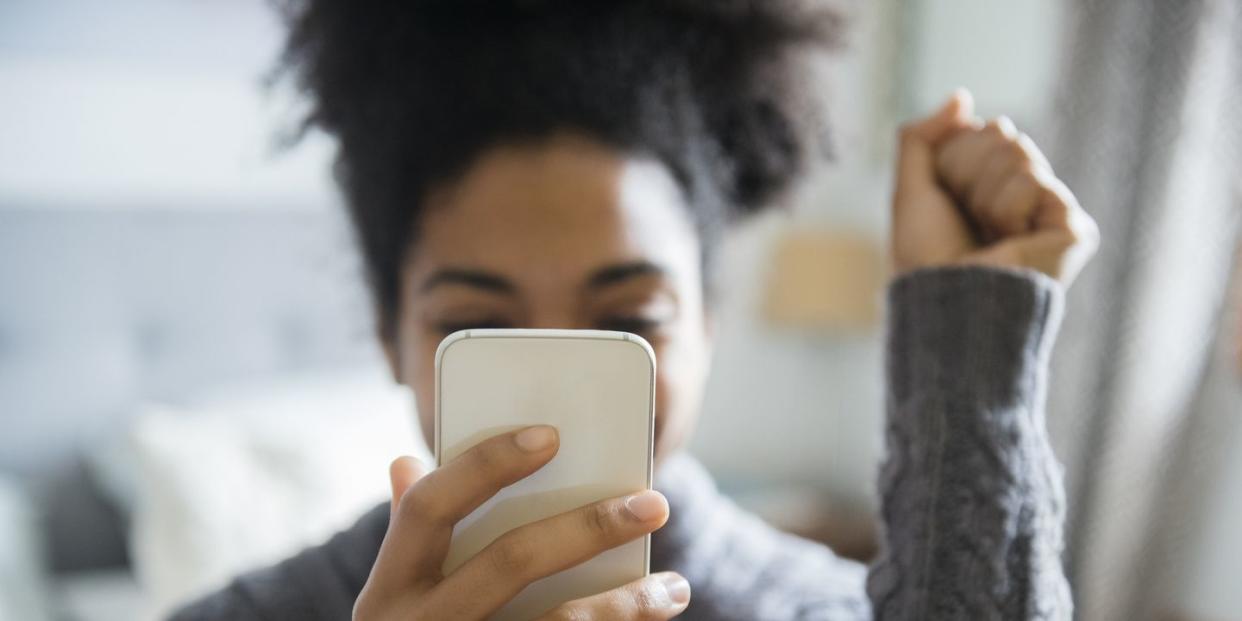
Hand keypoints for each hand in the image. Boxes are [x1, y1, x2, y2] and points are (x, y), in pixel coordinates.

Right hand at [354, 426, 690, 619]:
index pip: (430, 508)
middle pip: (510, 560)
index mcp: (387, 591)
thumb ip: (410, 538)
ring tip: (676, 587)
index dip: (486, 464)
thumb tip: (407, 464)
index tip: (550, 435)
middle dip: (590, 526)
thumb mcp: (395, 604)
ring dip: (626, 603)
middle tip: (655, 504)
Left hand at [891, 89, 1098, 285]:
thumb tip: (962, 97)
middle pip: (1002, 133)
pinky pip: (1033, 181)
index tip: (948, 205)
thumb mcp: (910, 190)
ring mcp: (1053, 212)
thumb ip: (922, 139)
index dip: (952, 160)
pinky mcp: (1074, 228)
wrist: (946, 301)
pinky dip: (1006, 210)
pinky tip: (1011, 243)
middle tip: (967, 223)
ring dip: (984, 195)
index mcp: (993, 187)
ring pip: (1019, 151)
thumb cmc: (926, 259)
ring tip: (987, 237)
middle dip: (968, 172)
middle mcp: (1027, 197)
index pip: (983, 130)